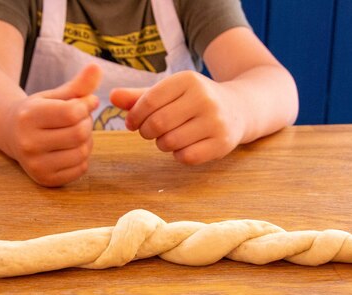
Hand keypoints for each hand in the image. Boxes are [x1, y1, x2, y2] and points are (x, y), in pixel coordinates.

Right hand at [4, 64, 101, 186]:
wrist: (11, 133)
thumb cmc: (38, 112)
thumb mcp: (54, 95)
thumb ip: (78, 84)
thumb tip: (97, 67)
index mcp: (28, 116)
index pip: (73, 113)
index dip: (86, 106)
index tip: (84, 103)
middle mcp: (28, 143)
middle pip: (79, 134)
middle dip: (87, 124)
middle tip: (80, 120)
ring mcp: (35, 164)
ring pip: (82, 153)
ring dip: (87, 141)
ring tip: (76, 133)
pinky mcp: (44, 179)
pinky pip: (80, 169)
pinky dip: (82, 158)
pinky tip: (71, 149)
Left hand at [110, 71, 245, 164]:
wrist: (239, 108)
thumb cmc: (194, 100)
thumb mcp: (170, 92)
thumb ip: (140, 96)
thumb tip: (111, 96)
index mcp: (187, 80)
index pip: (148, 101)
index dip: (134, 116)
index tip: (133, 123)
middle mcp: (204, 98)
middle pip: (157, 124)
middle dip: (147, 132)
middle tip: (150, 132)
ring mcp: (215, 121)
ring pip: (170, 142)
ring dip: (162, 144)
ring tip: (169, 137)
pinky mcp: (222, 143)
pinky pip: (186, 157)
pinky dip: (179, 155)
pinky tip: (184, 146)